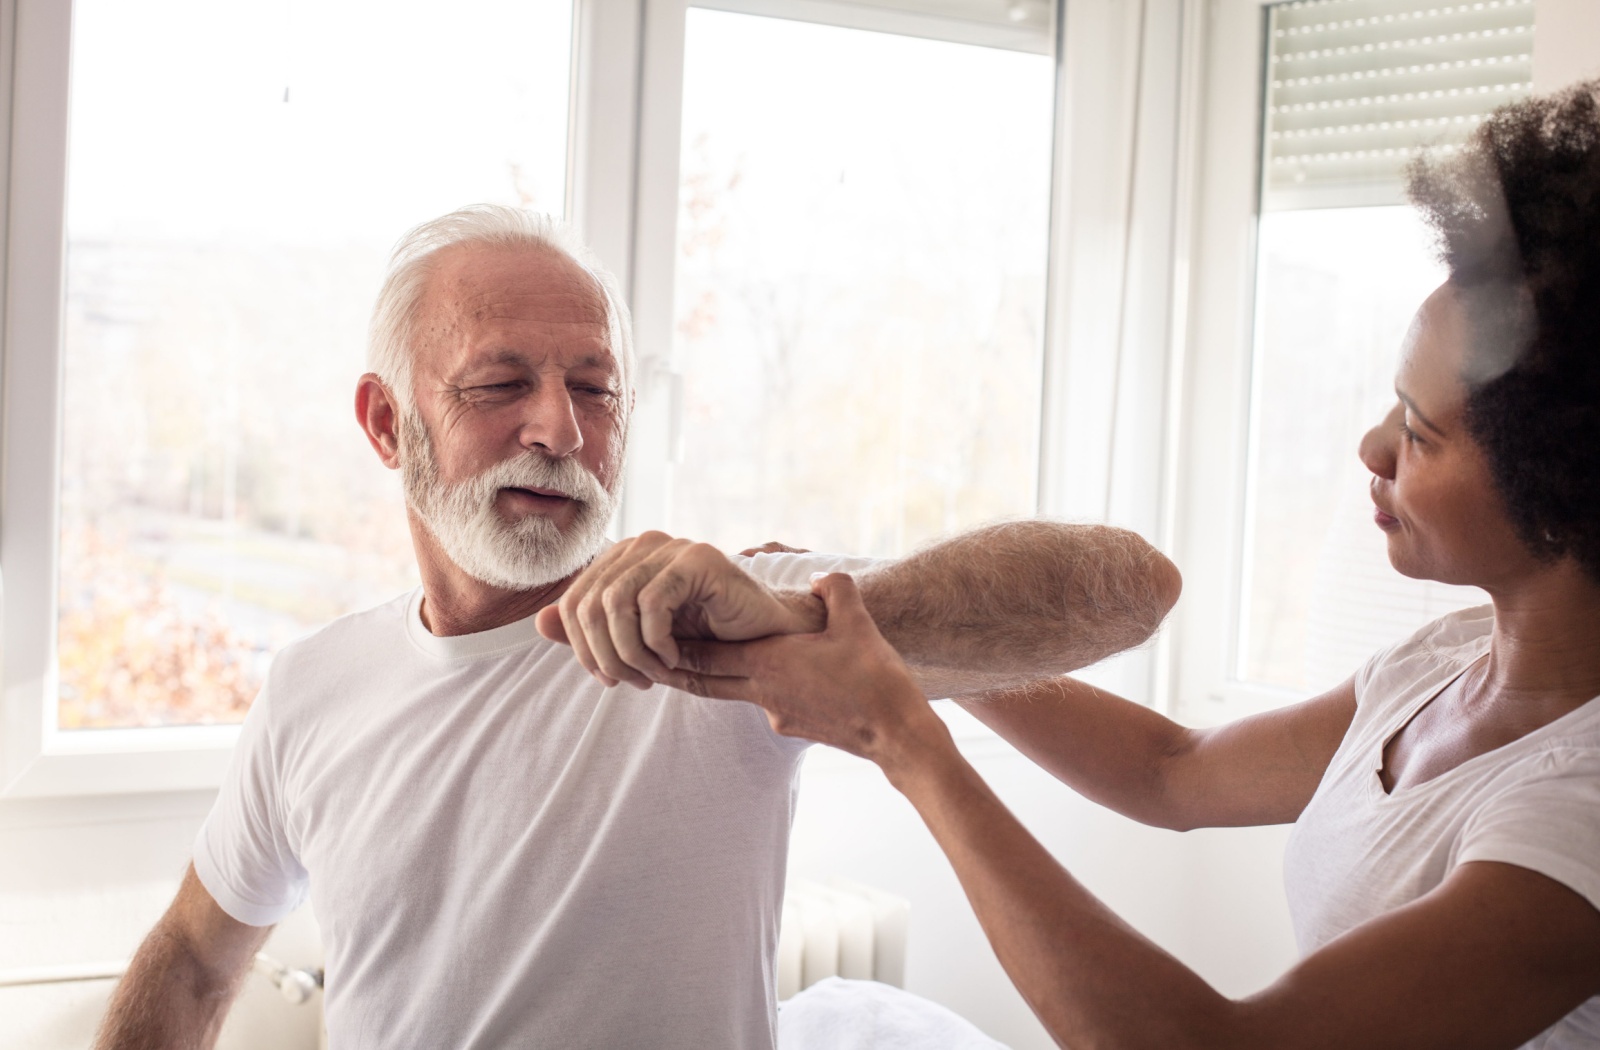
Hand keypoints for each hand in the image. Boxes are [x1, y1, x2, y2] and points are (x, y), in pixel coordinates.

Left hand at [534, 532, 823, 688]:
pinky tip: (674, 658)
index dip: (582, 647)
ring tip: (655, 674)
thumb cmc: (705, 638)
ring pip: (615, 603)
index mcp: (624, 559)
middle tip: (633, 683)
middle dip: (604, 655)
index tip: (610, 680)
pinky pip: (652, 603)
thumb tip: (539, 622)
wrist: (766, 638)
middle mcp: (643, 545)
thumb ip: (592, 631)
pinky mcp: (698, 559)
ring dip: (630, 652)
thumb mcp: (640, 642)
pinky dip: (657, 642)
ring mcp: (671, 547)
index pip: (575, 601)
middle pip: (589, 603)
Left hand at [660, 573, 948, 765]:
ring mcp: (774, 714)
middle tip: (639, 659)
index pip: (705, 653)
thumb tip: (822, 580)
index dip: (672, 645)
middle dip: (671, 669)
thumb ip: (834, 591)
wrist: (896, 733)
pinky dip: (750, 690)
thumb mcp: (855, 622)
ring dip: (707, 681)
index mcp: (768, 662)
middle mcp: (761, 692)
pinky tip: (762, 680)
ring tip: (683, 668)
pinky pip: (761, 703)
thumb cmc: (875, 677)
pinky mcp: (791, 727)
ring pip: (729, 693)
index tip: (644, 635)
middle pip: (702, 680)